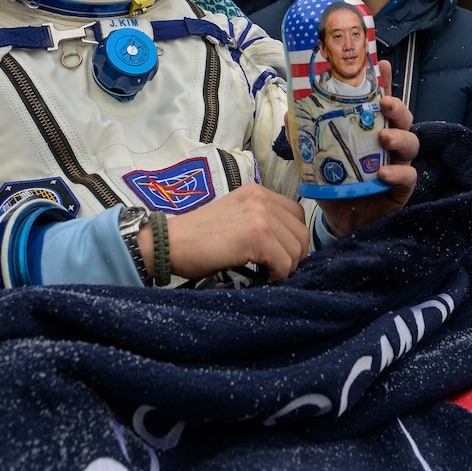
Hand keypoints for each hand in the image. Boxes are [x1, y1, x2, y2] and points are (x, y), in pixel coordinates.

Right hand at [151, 183, 309, 281]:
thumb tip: (288, 246)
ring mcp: (260, 214)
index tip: (277, 257)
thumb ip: (260, 222)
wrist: (170, 244)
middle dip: (293, 257)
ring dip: (284, 268)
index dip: (292, 241)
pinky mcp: (257, 234)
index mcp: (257, 192)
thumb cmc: (197, 239)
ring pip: (296, 250)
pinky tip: (259, 277)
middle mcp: (261, 197)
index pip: (297, 216)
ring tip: (263, 273)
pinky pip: (284, 263)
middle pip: (301, 233)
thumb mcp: (234, 218)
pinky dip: (276, 276)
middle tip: (272, 270)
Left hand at [318, 59, 419, 237]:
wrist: (340, 222)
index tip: (381, 63)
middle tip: (385, 103)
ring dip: (399, 135)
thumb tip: (290, 114)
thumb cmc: (334, 185)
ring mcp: (398, 164)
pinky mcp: (402, 188)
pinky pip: (408, 176)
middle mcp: (387, 143)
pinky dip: (397, 173)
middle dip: (397, 106)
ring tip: (383, 136)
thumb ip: (305, 138)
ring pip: (411, 142)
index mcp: (369, 131)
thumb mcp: (315, 160)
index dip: (382, 82)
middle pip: (402, 117)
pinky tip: (383, 174)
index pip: (378, 102)